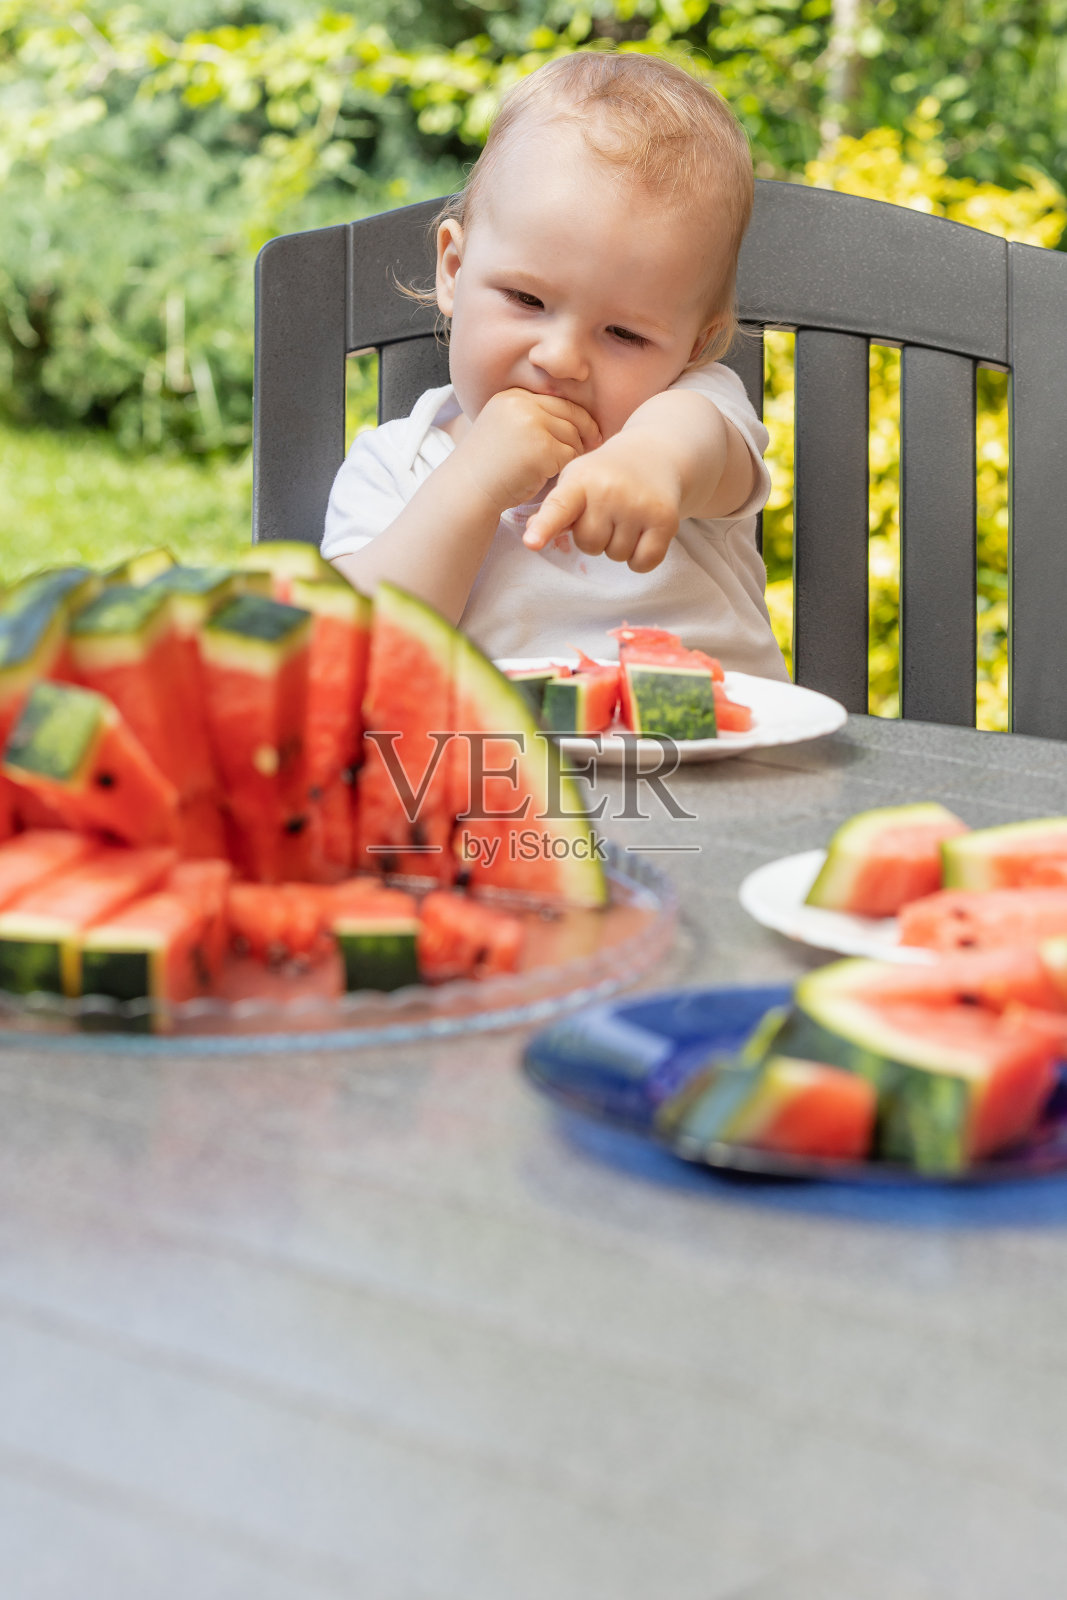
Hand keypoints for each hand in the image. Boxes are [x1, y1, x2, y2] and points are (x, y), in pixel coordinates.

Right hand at [453, 388, 600, 514]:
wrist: (467, 489)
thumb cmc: (488, 467)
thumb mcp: (504, 428)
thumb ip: (530, 417)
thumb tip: (577, 418)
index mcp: (514, 396)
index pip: (557, 400)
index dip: (577, 417)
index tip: (587, 433)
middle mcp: (523, 404)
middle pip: (570, 414)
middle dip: (585, 433)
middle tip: (592, 448)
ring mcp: (533, 425)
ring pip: (573, 436)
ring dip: (573, 454)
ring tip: (560, 468)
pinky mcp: (542, 448)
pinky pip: (570, 456)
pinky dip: (565, 469)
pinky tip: (552, 477)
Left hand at [523, 432, 682, 572]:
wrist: (656, 454)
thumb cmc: (605, 474)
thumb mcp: (576, 481)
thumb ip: (555, 510)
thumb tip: (532, 536)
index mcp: (581, 480)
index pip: (559, 508)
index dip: (544, 527)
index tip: (531, 543)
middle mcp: (610, 490)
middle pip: (589, 544)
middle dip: (596, 536)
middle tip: (608, 512)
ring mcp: (639, 505)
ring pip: (616, 555)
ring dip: (619, 545)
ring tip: (626, 516)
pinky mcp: (664, 520)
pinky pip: (643, 563)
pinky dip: (640, 558)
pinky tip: (642, 533)